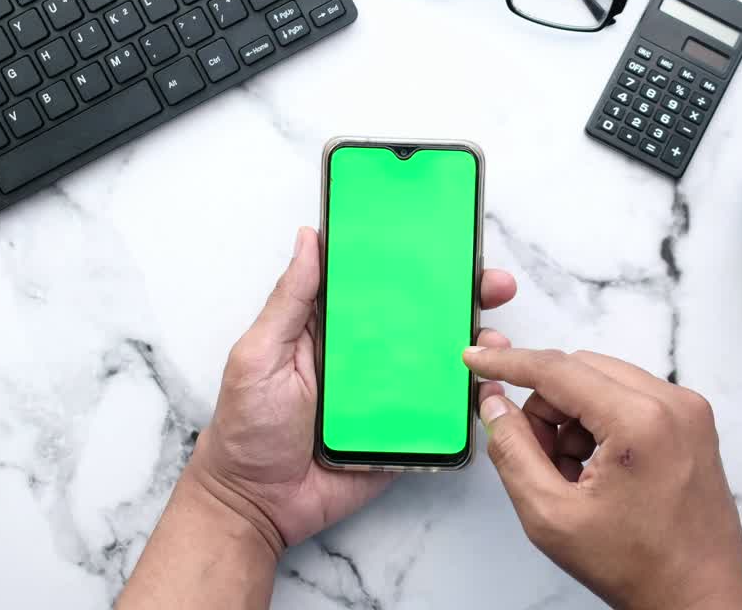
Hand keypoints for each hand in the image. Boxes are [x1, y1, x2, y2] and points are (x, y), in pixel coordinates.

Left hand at [190, 227, 518, 554]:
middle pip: (422, 317)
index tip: (449, 240)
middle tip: (492, 284)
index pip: (380, 283)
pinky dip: (467, 397)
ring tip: (493, 339)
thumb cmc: (247, 427)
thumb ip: (289, 300)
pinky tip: (483, 384)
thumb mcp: (259, 354)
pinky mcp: (404, 430)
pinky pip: (442, 411)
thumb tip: (309, 238)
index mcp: (333, 326)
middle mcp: (366, 353)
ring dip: (473, 345)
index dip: (415, 261)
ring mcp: (389, 391)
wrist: (257, 503)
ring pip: (440, 361)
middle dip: (462, 296)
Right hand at [467, 349, 741, 609]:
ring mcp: (687, 410)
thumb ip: (513, 451)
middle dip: (545, 407)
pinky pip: (628, 397)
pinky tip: (596, 470)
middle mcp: (672, 404)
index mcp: (640, 421)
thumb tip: (494, 405)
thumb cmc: (640, 567)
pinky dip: (600, 423)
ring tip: (572, 475)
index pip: (557, 369)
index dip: (507, 362)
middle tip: (537, 459)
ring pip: (602, 382)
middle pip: (579, 370)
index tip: (477, 358)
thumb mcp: (551, 516)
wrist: (698, 597)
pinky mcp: (691, 422)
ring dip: (571, 417)